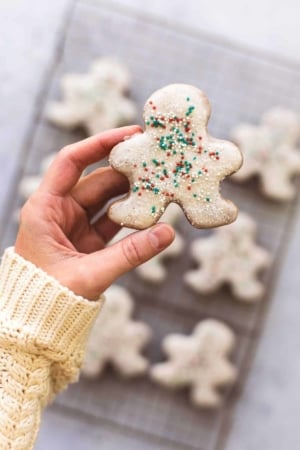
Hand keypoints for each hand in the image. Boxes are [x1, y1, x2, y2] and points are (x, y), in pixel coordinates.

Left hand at [15, 126, 174, 299]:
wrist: (37, 325)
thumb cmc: (47, 299)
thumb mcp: (89, 274)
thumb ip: (130, 254)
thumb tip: (168, 234)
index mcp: (45, 209)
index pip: (71, 162)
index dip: (99, 144)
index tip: (130, 134)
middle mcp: (58, 211)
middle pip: (96, 180)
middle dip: (126, 171)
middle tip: (157, 161)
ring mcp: (74, 226)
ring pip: (107, 200)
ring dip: (132, 194)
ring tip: (161, 184)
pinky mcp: (87, 241)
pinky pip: (112, 221)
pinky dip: (131, 217)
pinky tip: (153, 212)